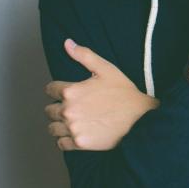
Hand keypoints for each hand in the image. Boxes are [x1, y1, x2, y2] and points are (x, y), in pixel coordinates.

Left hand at [44, 39, 159, 150]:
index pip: (50, 90)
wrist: (139, 118)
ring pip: (52, 128)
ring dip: (60, 124)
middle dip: (58, 107)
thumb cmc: (123, 92)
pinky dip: (65, 139)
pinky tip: (77, 132)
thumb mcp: (106, 69)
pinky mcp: (80, 144)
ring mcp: (73, 129)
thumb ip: (83, 55)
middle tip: (74, 106)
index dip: (58, 89)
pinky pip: (61, 143)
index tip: (69, 92)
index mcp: (71, 91)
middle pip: (49, 110)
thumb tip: (67, 43)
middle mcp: (68, 111)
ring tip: (74, 120)